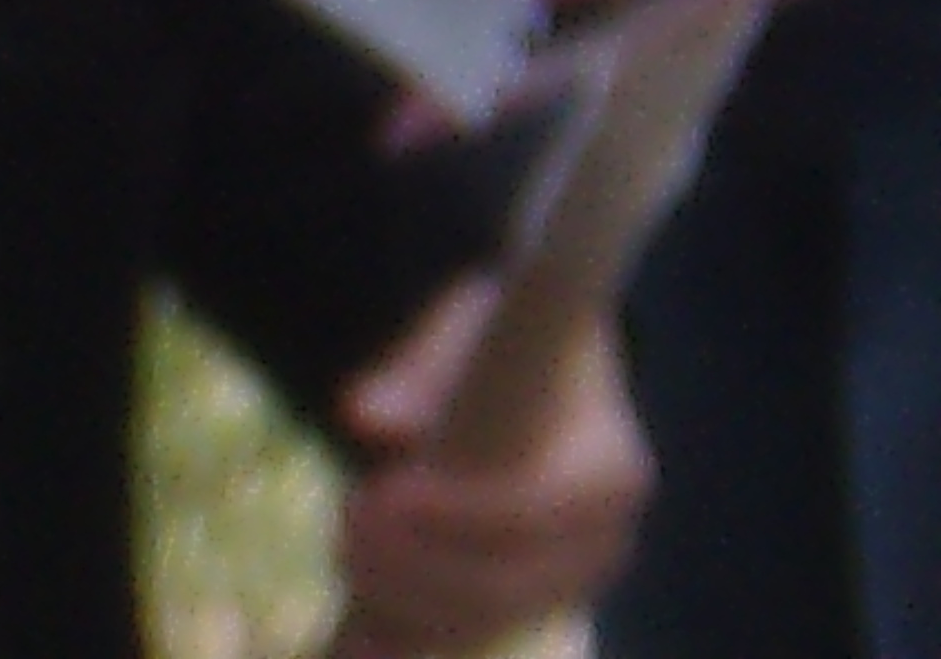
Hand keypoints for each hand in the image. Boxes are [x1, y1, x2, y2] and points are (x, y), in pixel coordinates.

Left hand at [328, 286, 647, 656]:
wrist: (547, 376)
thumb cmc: (506, 344)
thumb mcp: (473, 329)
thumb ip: (420, 365)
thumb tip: (364, 417)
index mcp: (610, 467)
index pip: (537, 511)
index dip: (459, 513)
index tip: (386, 489)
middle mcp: (602, 542)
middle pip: (510, 584)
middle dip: (419, 566)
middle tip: (347, 518)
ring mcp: (570, 585)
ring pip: (488, 622)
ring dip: (406, 602)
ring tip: (345, 555)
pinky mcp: (530, 606)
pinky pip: (476, 638)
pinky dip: (417, 642)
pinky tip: (360, 647)